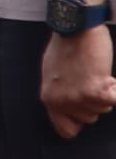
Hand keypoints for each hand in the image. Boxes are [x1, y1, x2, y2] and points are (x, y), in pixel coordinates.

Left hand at [48, 26, 115, 141]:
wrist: (75, 28)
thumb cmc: (66, 46)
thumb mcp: (53, 74)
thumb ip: (61, 92)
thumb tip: (70, 104)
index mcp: (49, 98)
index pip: (65, 129)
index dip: (79, 122)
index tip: (85, 109)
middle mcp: (61, 102)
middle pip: (89, 118)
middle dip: (95, 101)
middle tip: (92, 80)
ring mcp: (77, 98)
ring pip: (103, 109)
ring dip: (105, 93)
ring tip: (98, 74)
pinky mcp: (95, 91)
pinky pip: (113, 101)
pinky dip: (115, 92)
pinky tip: (111, 81)